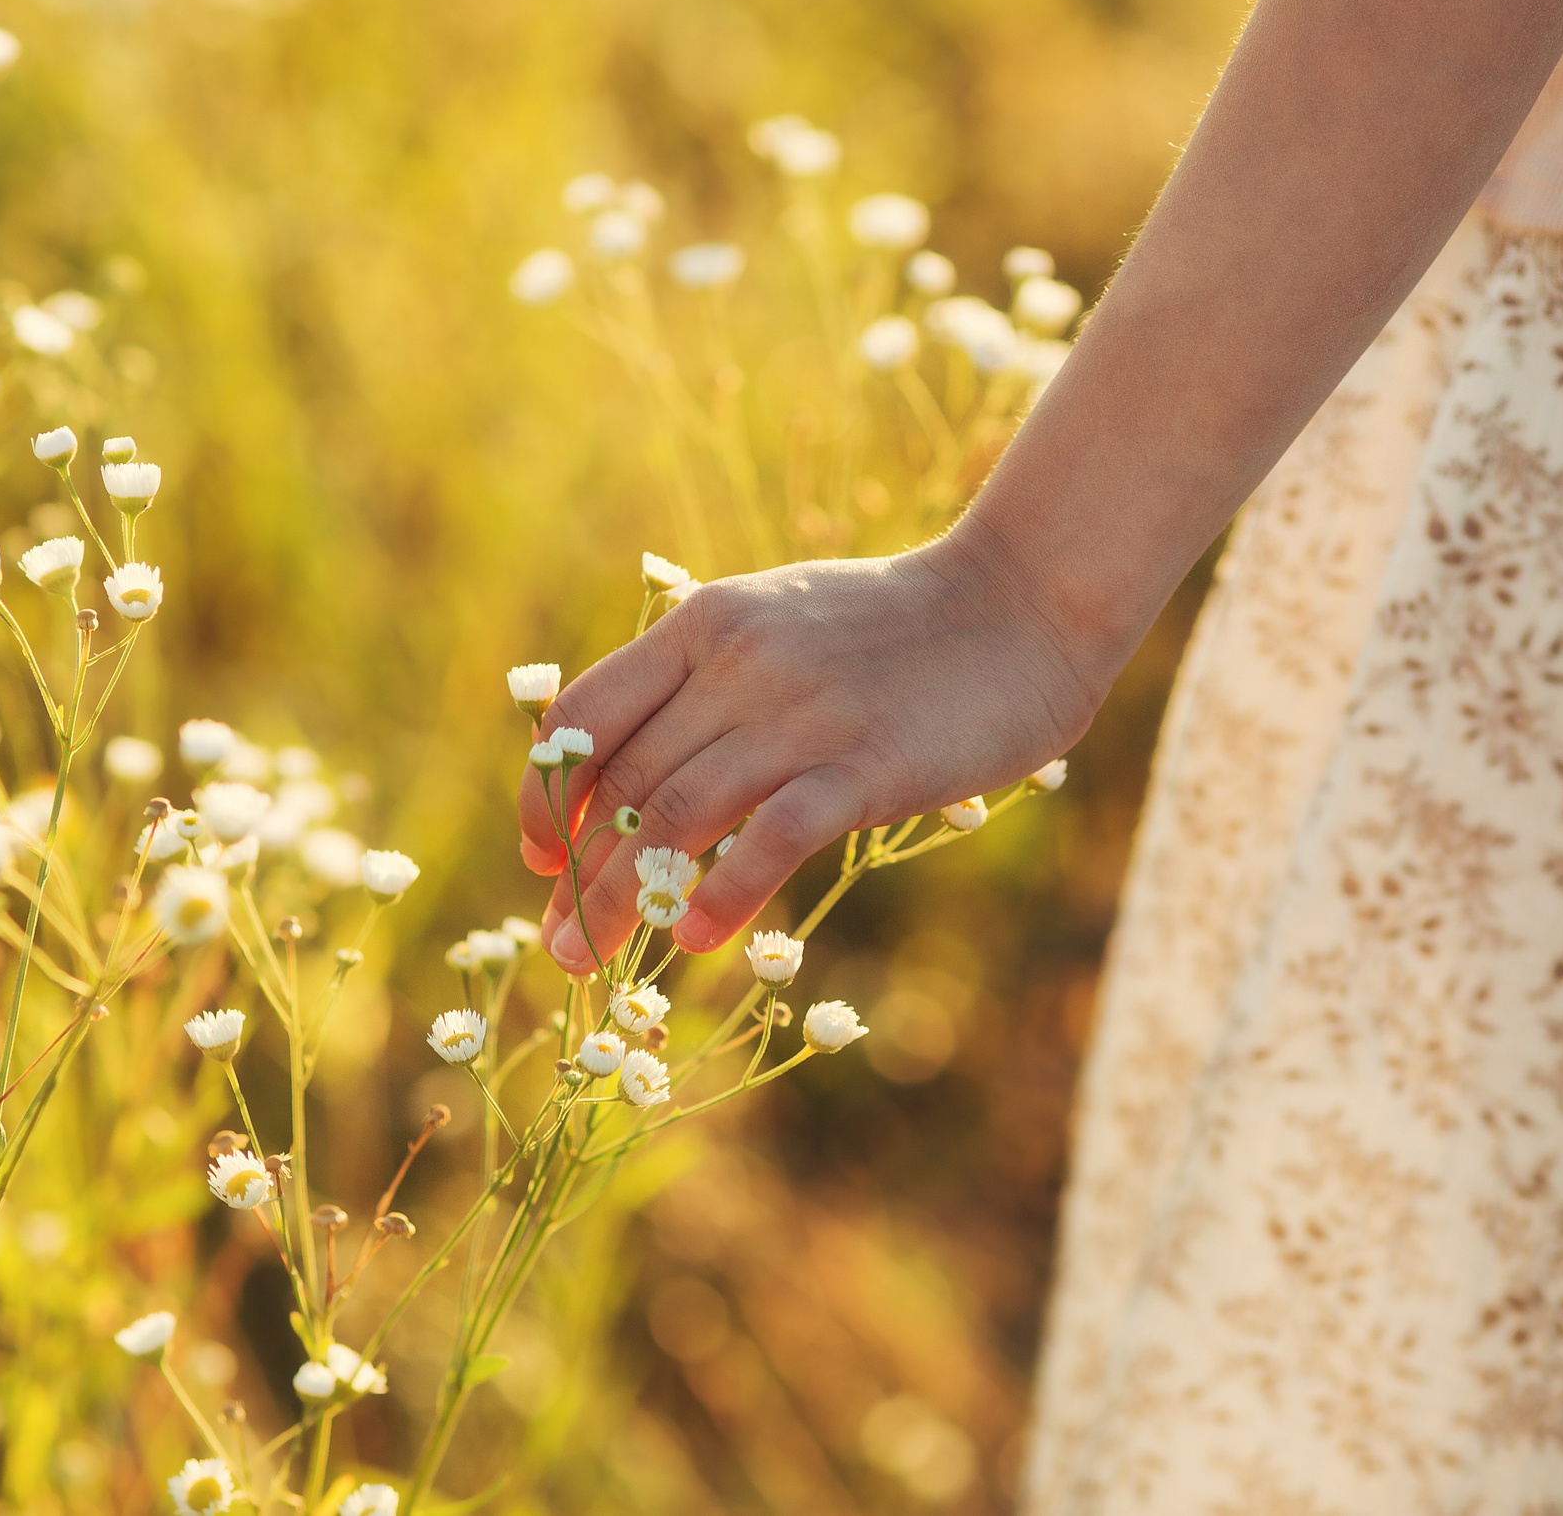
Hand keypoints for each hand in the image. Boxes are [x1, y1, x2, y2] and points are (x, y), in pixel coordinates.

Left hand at [517, 525, 1101, 972]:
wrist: (1022, 603)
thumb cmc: (896, 626)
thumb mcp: (778, 617)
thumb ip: (706, 677)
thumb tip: (632, 769)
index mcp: (705, 625)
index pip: (586, 714)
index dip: (548, 795)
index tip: (541, 856)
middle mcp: (739, 665)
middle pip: (623, 781)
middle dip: (580, 872)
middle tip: (565, 941)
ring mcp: (802, 715)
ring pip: (675, 817)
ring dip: (624, 899)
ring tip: (598, 958)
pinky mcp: (866, 767)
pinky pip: (768, 841)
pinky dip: (720, 895)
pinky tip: (696, 940)